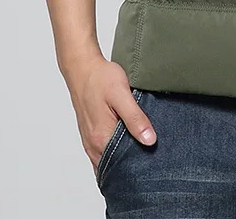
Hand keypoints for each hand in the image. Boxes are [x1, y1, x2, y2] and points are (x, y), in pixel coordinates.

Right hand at [63, 53, 156, 176]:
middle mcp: (93, 145)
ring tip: (142, 149)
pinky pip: (103, 153)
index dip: (139, 165)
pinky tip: (127, 143)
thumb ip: (135, 119)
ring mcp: (89, 141)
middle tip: (151, 156)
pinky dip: (115, 153)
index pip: (123, 166)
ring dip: (123, 159)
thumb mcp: (122, 95)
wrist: (83, 68)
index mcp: (101, 138)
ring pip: (108, 161)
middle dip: (132, 165)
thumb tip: (150, 140)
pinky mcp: (90, 135)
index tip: (153, 159)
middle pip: (115, 167)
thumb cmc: (101, 79)